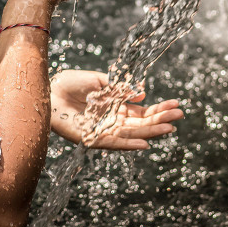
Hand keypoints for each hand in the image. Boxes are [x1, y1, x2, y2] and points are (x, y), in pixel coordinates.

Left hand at [50, 69, 182, 150]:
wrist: (48, 90)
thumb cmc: (71, 83)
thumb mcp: (100, 81)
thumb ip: (120, 88)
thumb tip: (143, 92)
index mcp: (116, 105)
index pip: (142, 110)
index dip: (159, 108)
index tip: (176, 105)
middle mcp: (113, 119)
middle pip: (142, 123)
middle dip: (161, 119)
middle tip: (179, 115)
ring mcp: (104, 129)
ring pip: (132, 133)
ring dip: (151, 132)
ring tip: (169, 128)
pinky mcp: (92, 138)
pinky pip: (113, 143)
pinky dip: (129, 145)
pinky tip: (144, 145)